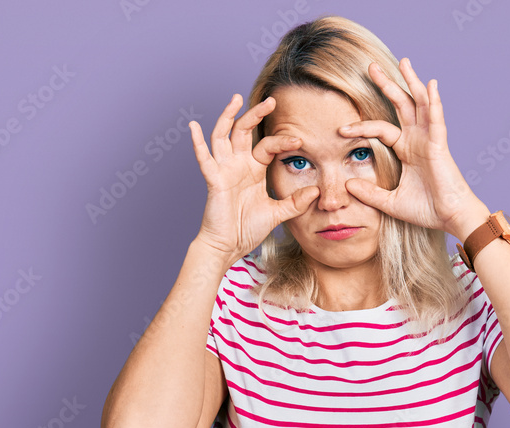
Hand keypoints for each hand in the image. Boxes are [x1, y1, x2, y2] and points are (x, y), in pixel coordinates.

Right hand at [187, 94, 319, 259]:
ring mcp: (224, 170)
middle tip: (271, 101)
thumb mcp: (277, 213)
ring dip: (228, 117)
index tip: (299, 140)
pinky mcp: (214, 181)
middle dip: (256, 115)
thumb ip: (296, 203)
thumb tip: (316, 191)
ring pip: (223, 136)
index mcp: (253, 170)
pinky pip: (204, 159)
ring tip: (235, 99)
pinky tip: (193, 126)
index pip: (267, 146)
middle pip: (244, 131)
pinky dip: (197, 143)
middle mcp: (238, 165)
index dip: (282, 141)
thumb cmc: (248, 229)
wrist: (229, 246)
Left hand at [337, 58, 486, 240]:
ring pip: (420, 104)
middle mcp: (417, 140)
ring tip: (404, 62)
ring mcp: (430, 140)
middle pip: (401, 105)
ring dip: (412, 83)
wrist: (450, 218)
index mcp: (407, 150)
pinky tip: (431, 85)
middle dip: (387, 85)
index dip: (361, 127)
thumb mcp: (390, 202)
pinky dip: (434, 102)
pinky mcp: (439, 145)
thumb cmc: (426, 210)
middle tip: (371, 66)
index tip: (341, 129)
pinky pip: (436, 119)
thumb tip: (348, 185)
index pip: (380, 129)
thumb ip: (369, 193)